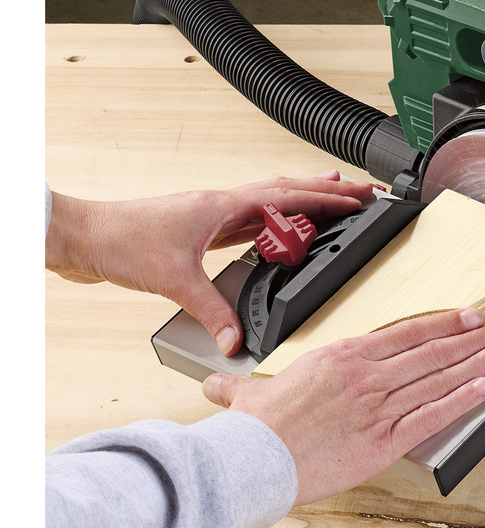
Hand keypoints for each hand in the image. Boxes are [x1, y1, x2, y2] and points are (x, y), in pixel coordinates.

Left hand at [46, 171, 372, 354]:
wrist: (82, 237)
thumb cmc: (119, 240)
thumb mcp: (174, 280)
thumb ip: (212, 310)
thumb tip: (237, 337)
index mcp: (222, 206)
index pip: (289, 198)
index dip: (328, 199)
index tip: (359, 199)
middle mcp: (219, 204)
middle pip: (285, 190)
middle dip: (325, 190)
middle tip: (358, 191)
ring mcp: (208, 215)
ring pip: (267, 201)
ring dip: (300, 200)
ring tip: (327, 199)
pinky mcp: (197, 229)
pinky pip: (247, 220)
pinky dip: (270, 220)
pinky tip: (273, 231)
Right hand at [202, 309, 484, 505]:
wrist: (251, 463)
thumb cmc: (252, 432)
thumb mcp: (247, 396)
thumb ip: (240, 386)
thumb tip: (218, 385)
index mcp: (341, 358)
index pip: (405, 332)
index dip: (443, 323)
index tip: (469, 317)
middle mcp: (366, 377)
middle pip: (432, 352)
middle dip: (475, 341)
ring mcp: (378, 408)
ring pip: (439, 380)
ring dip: (479, 365)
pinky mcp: (383, 442)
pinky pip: (431, 417)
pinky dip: (461, 401)